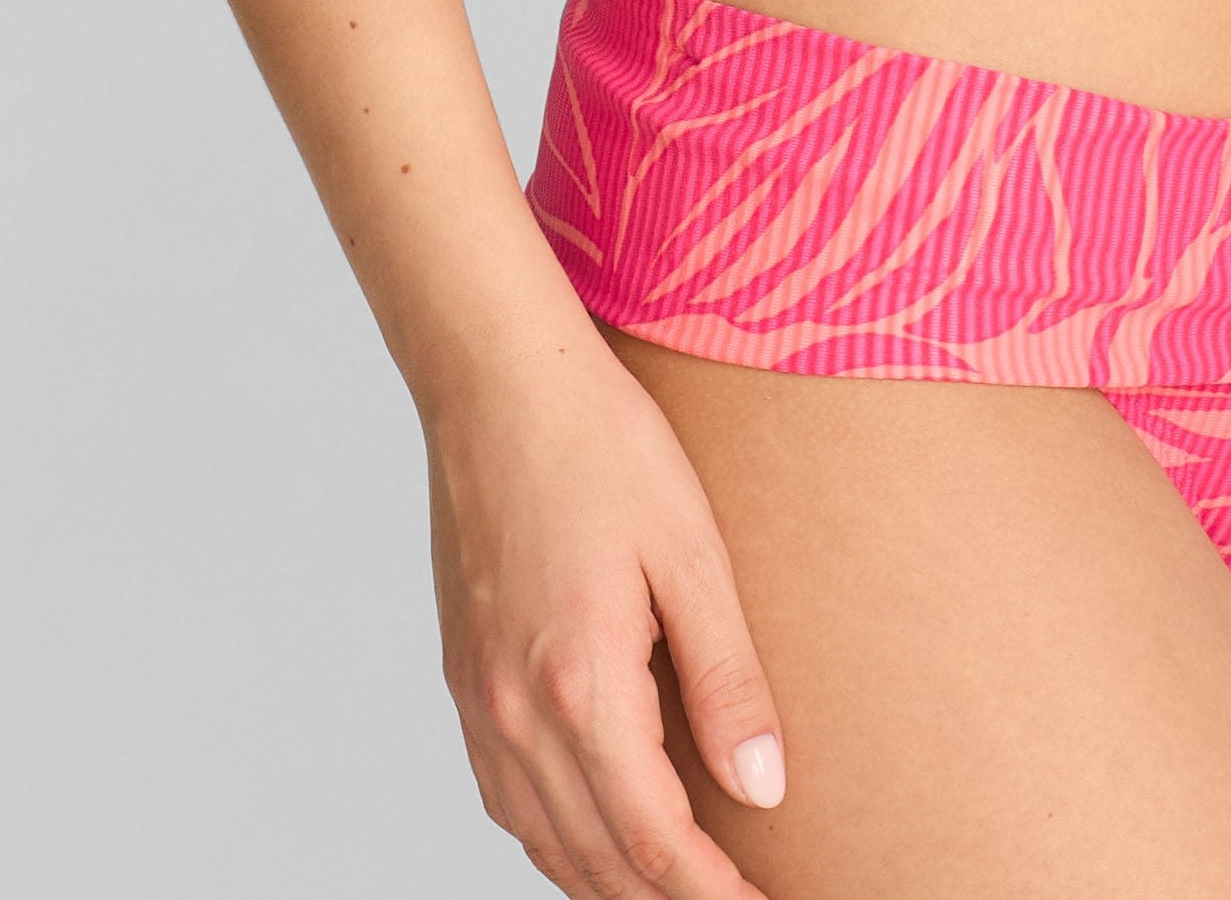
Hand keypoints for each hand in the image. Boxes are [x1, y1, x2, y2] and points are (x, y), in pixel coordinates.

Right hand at [427, 332, 786, 897]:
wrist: (497, 381)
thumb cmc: (601, 444)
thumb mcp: (691, 552)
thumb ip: (727, 679)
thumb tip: (765, 787)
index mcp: (579, 686)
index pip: (654, 843)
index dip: (714, 895)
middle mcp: (514, 713)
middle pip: (596, 862)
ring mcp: (479, 699)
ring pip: (543, 842)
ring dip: (610, 881)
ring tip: (677, 885)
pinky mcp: (464, 675)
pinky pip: (506, 798)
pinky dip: (556, 838)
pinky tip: (595, 829)